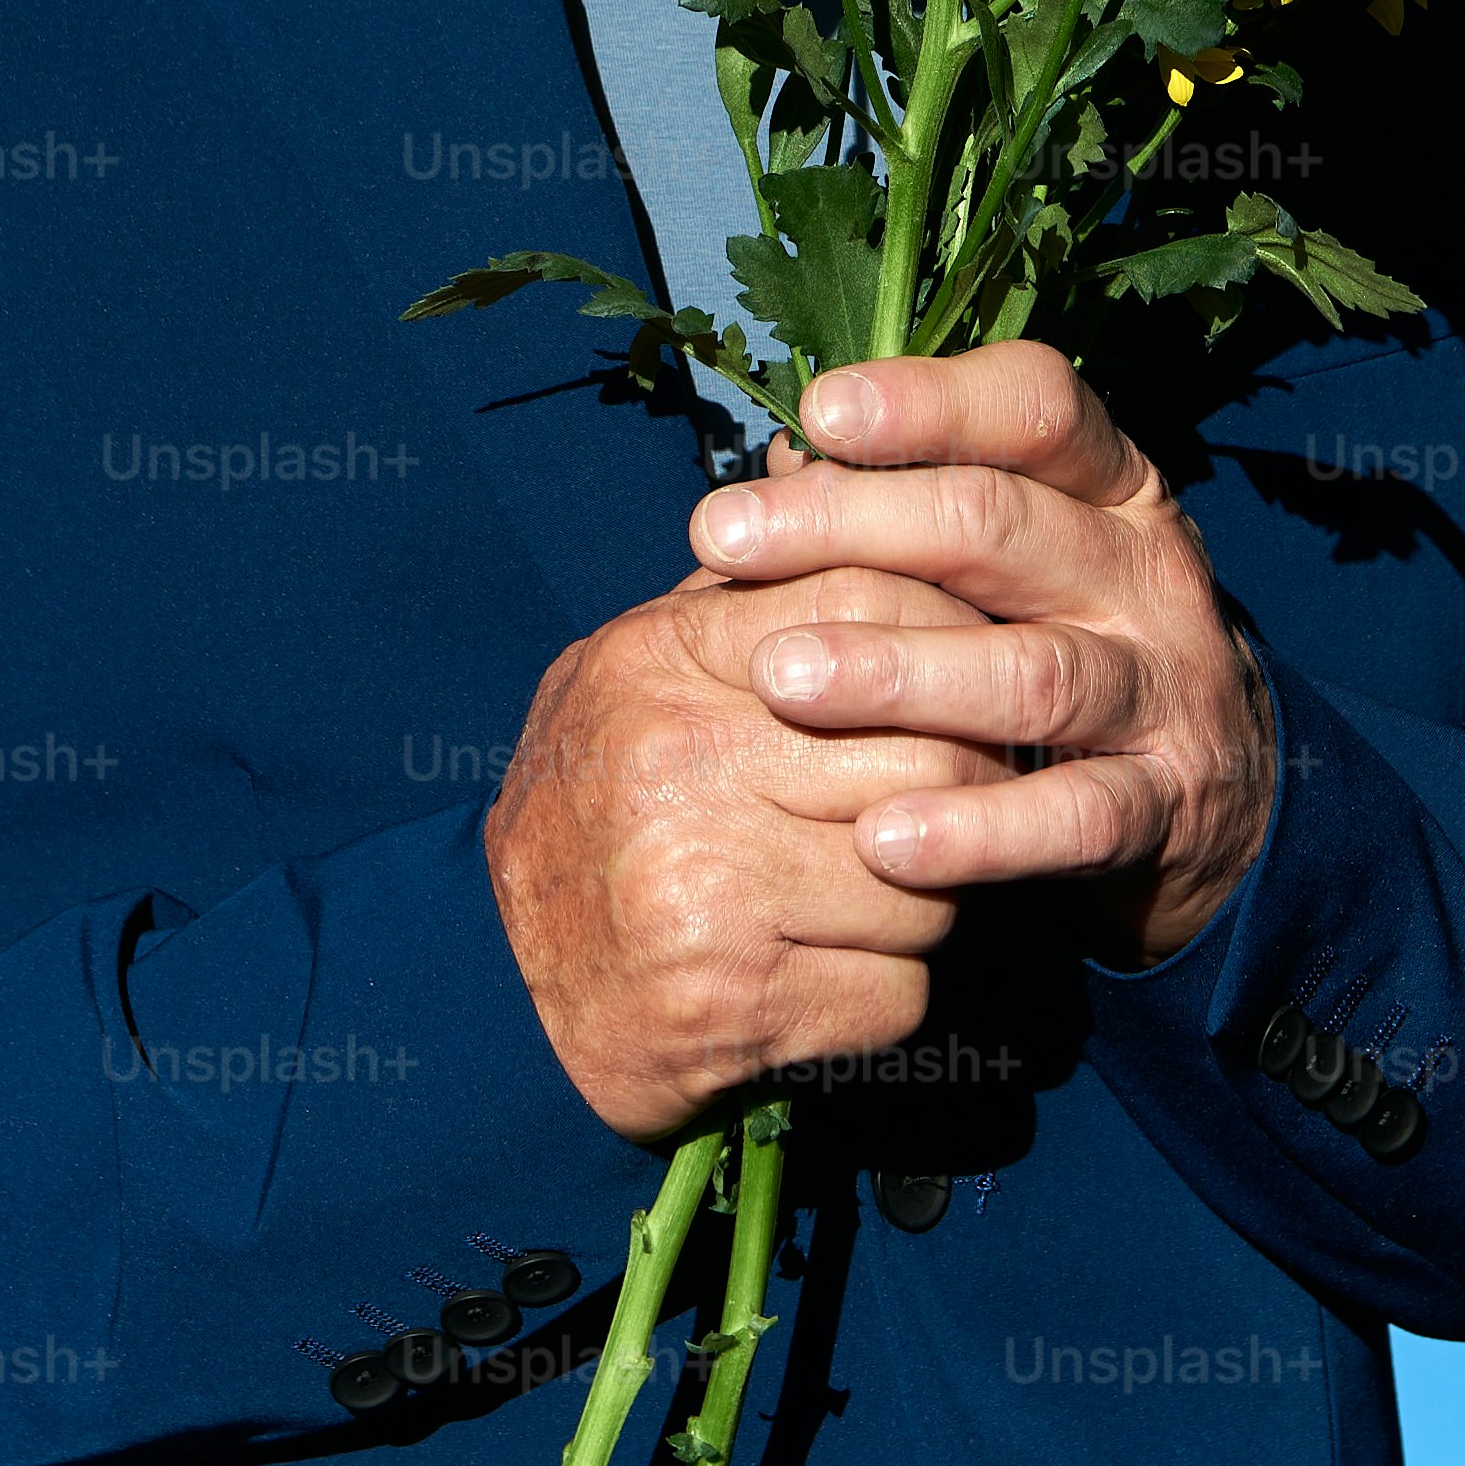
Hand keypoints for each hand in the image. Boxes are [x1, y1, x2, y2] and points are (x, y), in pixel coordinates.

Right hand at [484, 562, 1001, 1141]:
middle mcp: (680, 765)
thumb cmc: (598, 809)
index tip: (969, 670)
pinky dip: (890, 990)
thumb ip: (741, 588)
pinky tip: (833, 970)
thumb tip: (831, 463)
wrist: (494, 985)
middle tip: (961, 798)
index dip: (950, 634)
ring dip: (928, 898)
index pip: (868, 601)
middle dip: (968, 785)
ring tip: (873, 889)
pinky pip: (899, 990)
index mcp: (659, 661)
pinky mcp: (736, 1002)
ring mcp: (706, 890)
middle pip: (929, 751)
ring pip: (928, 882)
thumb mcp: (637, 671)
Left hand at [695, 347, 1275, 967]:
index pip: (1038, 407)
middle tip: (725, 537)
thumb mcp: (1021, 561)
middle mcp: (1148, 574)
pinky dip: (978, 830)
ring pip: (1033, 672)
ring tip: (782, 679)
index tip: (819, 411)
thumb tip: (778, 469)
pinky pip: (1072, 817)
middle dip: (852, 522)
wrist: (1225, 792)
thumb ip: (917, 510)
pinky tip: (882, 838)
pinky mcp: (1164, 806)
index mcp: (1113, 489)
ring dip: (899, 672)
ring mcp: (1165, 691)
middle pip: (1000, 525)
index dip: (930, 400)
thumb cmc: (1072, 642)